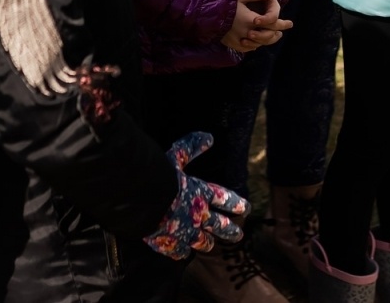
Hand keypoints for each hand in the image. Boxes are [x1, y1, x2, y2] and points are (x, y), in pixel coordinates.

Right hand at [144, 133, 248, 258]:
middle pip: (219, 226)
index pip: (225, 199)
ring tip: (211, 246)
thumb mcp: (177, 156)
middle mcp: (198, 215)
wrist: (143, 201)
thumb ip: (192, 147)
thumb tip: (209, 137)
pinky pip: (179, 252)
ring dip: (207, 244)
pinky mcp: (170, 244)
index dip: (236, 204)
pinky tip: (182, 254)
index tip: (246, 208)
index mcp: (202, 194)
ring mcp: (186, 232)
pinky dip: (181, 253)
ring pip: (202, 242)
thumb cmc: (160, 176)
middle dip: (230, 231)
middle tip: (238, 236)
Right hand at [220, 0, 290, 51]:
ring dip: (266, 41)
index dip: (282, 24)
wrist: (206, 12)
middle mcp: (246, 31)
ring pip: (257, 44)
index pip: (271, 23)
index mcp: (250, 19)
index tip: (290, 24)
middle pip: (266, 37)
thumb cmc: (225, 2)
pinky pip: (247, 48)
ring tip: (271, 37)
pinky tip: (256, 42)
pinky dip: (253, 45)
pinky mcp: (232, 43)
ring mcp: (238, 39)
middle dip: (275, 35)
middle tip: (280, 33)